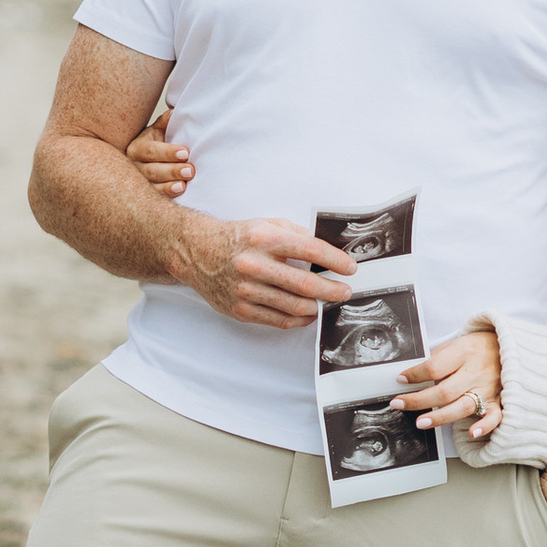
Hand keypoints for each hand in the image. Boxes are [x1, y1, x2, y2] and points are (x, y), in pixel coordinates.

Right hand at [125, 104, 194, 198]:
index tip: (186, 153)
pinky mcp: (145, 195)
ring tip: (184, 184)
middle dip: (172, 171)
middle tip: (190, 170)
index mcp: (137, 148)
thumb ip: (166, 122)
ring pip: (152, 186)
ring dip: (169, 186)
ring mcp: (139, 183)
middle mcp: (134, 166)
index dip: (168, 152)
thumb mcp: (158, 130)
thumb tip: (175, 113)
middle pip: (152, 171)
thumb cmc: (155, 143)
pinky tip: (178, 192)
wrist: (145, 160)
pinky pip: (155, 198)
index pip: (151, 150)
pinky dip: (167, 195)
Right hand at [184, 215, 353, 332]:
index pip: (310, 251)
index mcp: (264, 239)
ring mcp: (246, 290)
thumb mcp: (267, 225)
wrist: (197, 252)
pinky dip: (298, 319)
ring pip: (294, 307)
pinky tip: (308, 313)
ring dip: (318, 307)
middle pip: (305, 284)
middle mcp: (254, 265)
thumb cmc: (237, 238)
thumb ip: (297, 236)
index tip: (350, 268)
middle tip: (345, 291)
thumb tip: (328, 251)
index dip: (335, 261)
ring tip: (328, 302)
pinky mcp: (240, 310)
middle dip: (332, 290)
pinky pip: (278, 320)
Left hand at [394, 327, 501, 438]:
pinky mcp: (498, 400)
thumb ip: (438, 358)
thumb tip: (412, 375)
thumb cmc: (478, 347)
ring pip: (463, 406)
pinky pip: (493, 416)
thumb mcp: (457, 343)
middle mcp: (476, 371)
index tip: (401, 379)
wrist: (509, 347)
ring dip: (440, 417)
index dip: (415, 374)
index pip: (435, 367)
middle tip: (399, 404)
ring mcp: (488, 388)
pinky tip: (472, 432)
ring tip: (420, 423)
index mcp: (464, 352)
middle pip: (444, 391)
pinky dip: (484, 426)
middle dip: (418, 400)